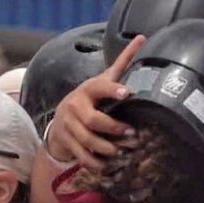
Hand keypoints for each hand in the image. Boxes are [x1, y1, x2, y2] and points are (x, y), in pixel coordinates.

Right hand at [44, 36, 144, 169]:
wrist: (60, 118)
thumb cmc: (89, 98)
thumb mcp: (103, 79)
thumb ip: (123, 62)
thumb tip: (143, 38)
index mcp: (87, 89)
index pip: (99, 87)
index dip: (113, 90)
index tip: (128, 93)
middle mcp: (76, 106)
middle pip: (92, 119)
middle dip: (112, 127)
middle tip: (131, 134)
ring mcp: (69, 125)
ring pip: (87, 140)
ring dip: (106, 148)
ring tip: (122, 152)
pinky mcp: (67, 142)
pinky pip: (81, 155)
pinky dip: (95, 162)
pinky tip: (108, 165)